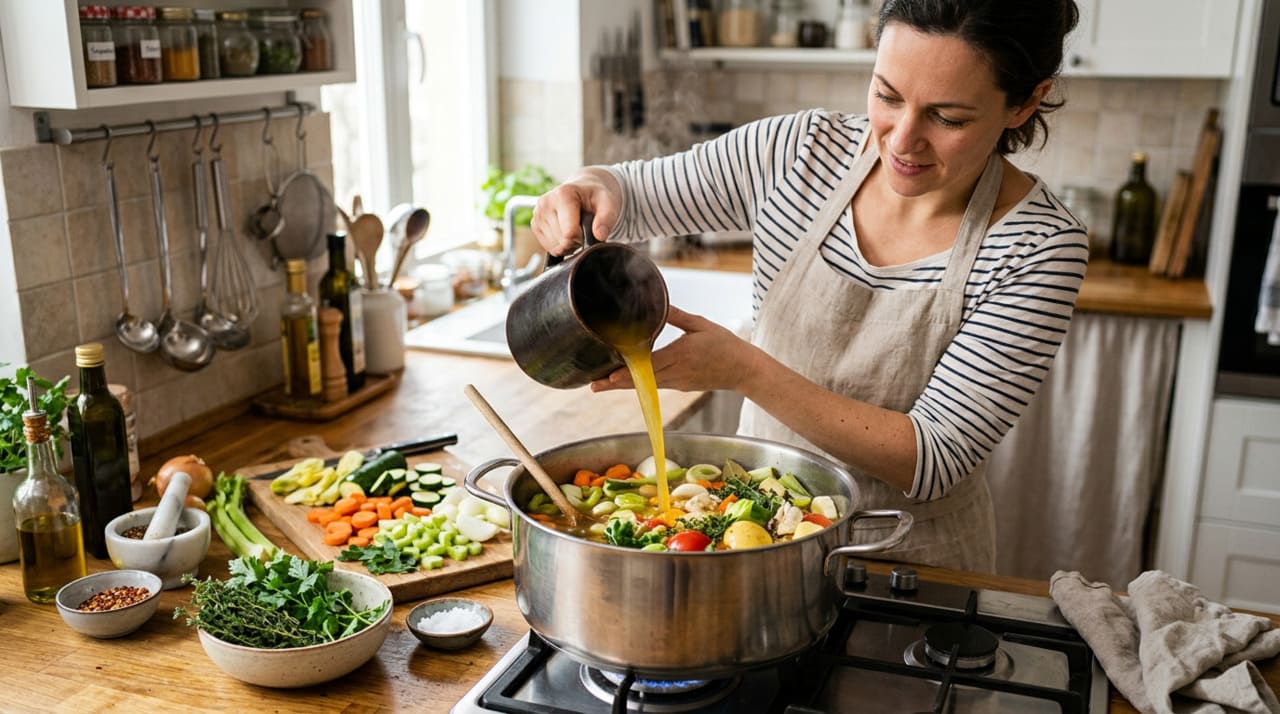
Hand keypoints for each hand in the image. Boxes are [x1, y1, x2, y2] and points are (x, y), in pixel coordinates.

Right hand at [530, 168, 622, 255]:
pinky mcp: (535, 224)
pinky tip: (567, 232)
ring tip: (576, 229)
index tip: (590, 229)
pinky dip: (560, 245)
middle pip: (562, 241)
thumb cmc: (596, 196)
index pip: (569, 233)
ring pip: (555, 246)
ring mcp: (537, 214)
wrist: (584, 190)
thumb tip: (600, 235)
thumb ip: (607, 218)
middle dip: (576, 241)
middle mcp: (545, 202)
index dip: (583, 238)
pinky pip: (548, 247)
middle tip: (584, 228)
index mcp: (562, 194)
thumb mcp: (609, 203)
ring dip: (568, 244)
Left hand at [590, 306, 756, 393]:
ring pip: (644, 386)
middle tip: (592, 386)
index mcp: (680, 355)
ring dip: (622, 386)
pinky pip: (654, 386)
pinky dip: (637, 384)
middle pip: (640, 381)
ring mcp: (677, 382)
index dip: (626, 372)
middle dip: (615, 384)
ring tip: (599, 386)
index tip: (607, 376)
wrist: (743, 370)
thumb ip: (677, 316)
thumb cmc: (725, 345)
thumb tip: (657, 303)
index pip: (648, 366)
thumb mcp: (700, 325)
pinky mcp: (679, 386)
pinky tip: (622, 381)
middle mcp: (676, 373)